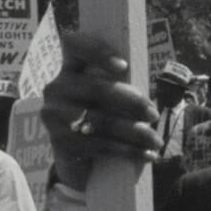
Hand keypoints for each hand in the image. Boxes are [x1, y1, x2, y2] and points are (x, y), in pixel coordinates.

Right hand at [42, 33, 163, 189]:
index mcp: (69, 69)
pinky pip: (100, 144)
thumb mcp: (110, 103)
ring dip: (135, 132)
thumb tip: (146, 100)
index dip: (97, 51)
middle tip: (154, 114)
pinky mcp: (60, 142)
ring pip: (101, 120)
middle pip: (97, 88)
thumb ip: (120, 89)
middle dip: (132, 102)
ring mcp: (54, 115)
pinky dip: (128, 151)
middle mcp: (56, 88)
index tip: (124, 66)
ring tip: (155, 142)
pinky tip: (147, 155)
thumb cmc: (101, 124)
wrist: (80, 166)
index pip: (74, 45)